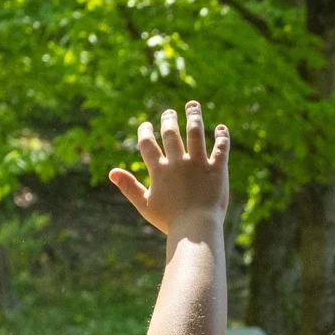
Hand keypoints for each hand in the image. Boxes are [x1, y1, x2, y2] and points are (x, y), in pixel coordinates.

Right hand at [109, 101, 228, 234]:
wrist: (196, 229)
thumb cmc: (170, 221)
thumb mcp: (145, 205)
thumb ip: (129, 187)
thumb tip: (112, 172)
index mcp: (159, 170)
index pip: (148, 144)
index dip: (145, 132)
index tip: (147, 125)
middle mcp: (178, 162)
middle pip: (170, 133)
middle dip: (168, 119)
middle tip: (169, 112)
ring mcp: (198, 164)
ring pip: (196, 132)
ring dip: (194, 116)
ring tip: (193, 105)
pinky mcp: (217, 170)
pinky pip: (221, 148)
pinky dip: (222, 137)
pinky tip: (222, 128)